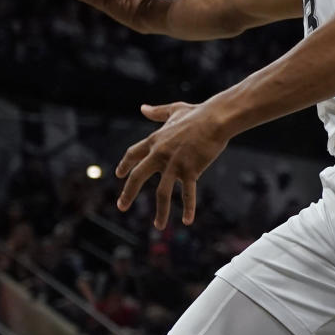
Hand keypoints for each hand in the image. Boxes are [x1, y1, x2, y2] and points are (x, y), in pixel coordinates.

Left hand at [115, 99, 230, 228]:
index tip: (119, 174)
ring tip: (158, 226)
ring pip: (162, 192)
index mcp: (155, 140)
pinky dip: (188, 208)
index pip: (133, 154)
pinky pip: (188, 194)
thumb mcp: (174, 110)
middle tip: (121, 206)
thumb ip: (157, 112)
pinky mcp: (190, 171)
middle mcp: (160, 154)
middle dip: (128, 193)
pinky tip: (187, 221)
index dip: (125, 164)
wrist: (215, 119)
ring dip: (160, 211)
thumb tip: (142, 108)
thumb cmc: (197, 113)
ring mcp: (174, 164)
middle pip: (138, 176)